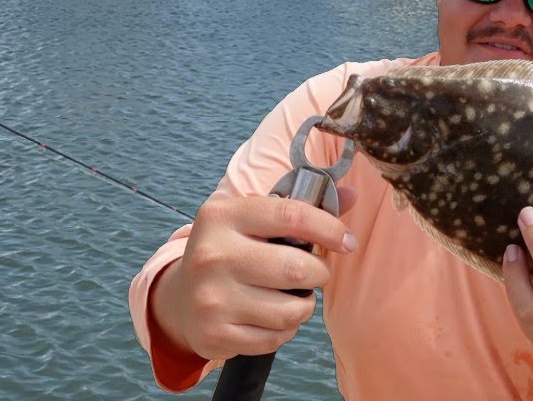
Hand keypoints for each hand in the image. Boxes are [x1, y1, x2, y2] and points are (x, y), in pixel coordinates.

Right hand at [151, 187, 357, 361]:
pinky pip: (275, 338)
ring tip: (291, 296)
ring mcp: (211, 297)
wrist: (180, 298)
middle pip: (296, 268)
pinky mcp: (215, 334)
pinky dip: (285, 330)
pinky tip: (271, 317)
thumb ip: (301, 207)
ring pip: (290, 310)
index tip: (345, 240)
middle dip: (318, 273)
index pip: (290, 215)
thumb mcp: (252, 220)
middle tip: (313, 273)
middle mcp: (212, 255)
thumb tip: (352, 193)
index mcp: (221, 216)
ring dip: (303, 305)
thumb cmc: (229, 251)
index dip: (328, 228)